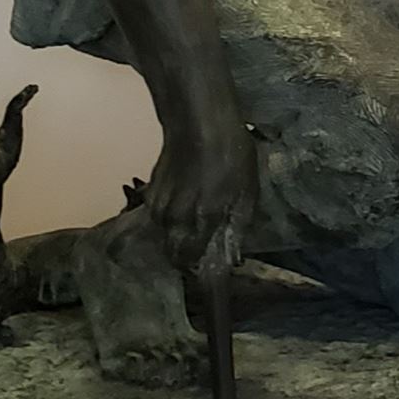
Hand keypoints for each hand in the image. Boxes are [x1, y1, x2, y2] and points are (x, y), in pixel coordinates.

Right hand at [146, 123, 257, 272]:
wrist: (199, 122)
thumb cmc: (231, 155)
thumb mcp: (247, 192)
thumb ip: (238, 226)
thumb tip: (233, 258)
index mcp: (201, 220)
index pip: (191, 261)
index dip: (200, 271)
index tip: (208, 276)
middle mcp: (174, 219)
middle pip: (173, 254)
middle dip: (187, 256)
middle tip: (204, 245)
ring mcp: (158, 206)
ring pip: (165, 235)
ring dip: (178, 234)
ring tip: (196, 217)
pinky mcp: (150, 192)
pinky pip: (159, 217)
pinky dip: (170, 217)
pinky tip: (186, 201)